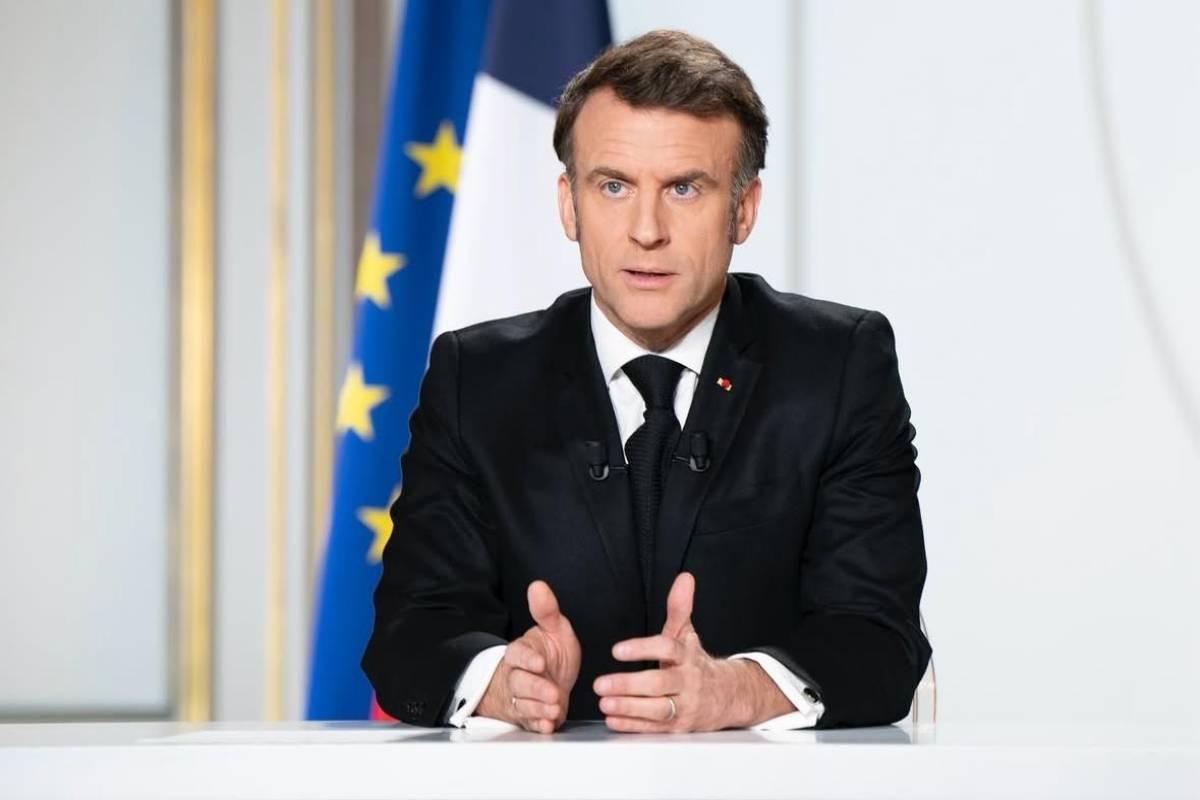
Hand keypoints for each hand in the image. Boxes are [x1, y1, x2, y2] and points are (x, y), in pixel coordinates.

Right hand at [477, 580, 580, 732]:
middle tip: (553, 693)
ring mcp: (521, 698)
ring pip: (523, 704)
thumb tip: (538, 585)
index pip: (518, 653)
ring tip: (554, 708)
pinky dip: (538, 724)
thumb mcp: (554, 630)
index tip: (540, 662)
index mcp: (522, 652)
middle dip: (536, 689)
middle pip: (519, 683)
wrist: (549, 680)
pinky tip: (548, 725)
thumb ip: (546, 611)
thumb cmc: (551, 654)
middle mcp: (518, 675)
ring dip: (539, 708)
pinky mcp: (529, 716)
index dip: (528, 659)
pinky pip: (529, 722)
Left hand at [594, 573, 782, 731]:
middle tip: (600, 684)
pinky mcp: (680, 727)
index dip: (642, 649)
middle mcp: (687, 681)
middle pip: (658, 684)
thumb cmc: (697, 662)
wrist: (729, 696)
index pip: (666, 649)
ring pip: (657, 709)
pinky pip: (655, 728)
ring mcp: (685, 706)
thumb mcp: (688, 633)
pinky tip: (613, 719)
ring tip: (604, 702)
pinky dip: (633, 725)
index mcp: (687, 655)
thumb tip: (684, 578)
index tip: (617, 650)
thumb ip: (680, 607)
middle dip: (628, 685)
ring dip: (628, 708)